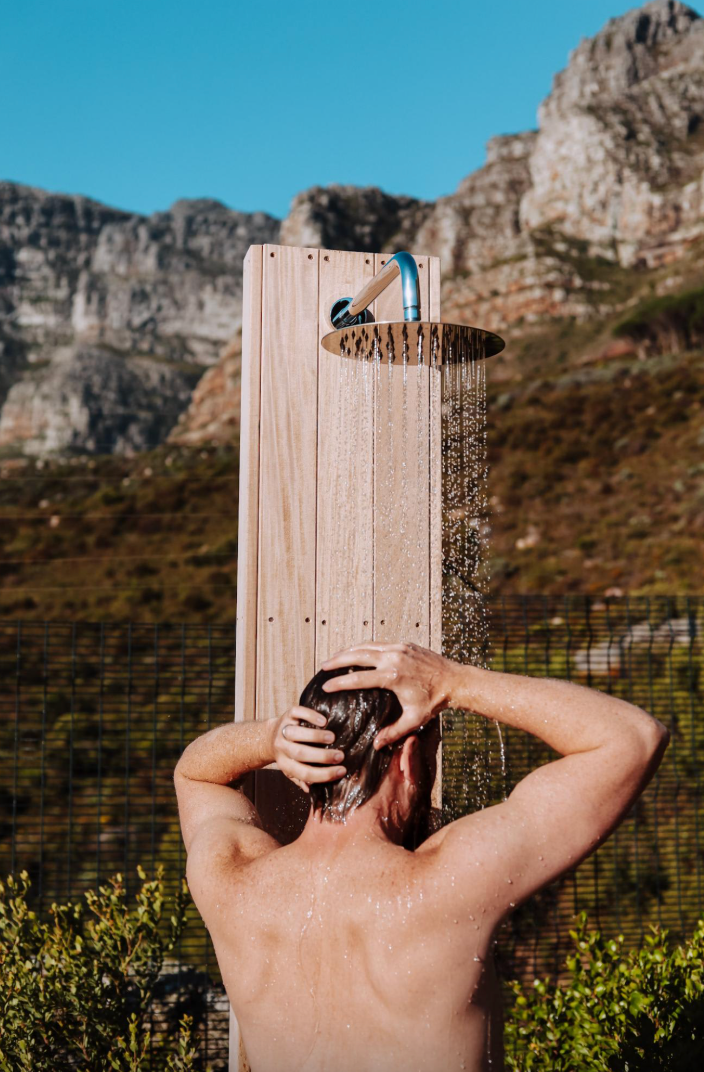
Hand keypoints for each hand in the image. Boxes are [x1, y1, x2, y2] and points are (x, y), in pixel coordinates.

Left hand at [271, 706, 345, 792]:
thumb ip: (301, 779)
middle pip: (300, 754)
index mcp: (285, 764)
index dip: (324, 774)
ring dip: (315, 736)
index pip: (304, 773)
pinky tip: (323, 721)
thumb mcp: (291, 770)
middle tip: (340, 756)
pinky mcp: (287, 715)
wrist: (268, 736)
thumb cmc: (287, 755)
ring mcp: (283, 730)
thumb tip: (311, 790)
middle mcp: (282, 748)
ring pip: (295, 734)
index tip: (342, 771)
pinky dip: (309, 716)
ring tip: (332, 737)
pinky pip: (296, 713)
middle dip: (322, 756)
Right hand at [321, 642, 458, 748]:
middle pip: (357, 655)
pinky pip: (379, 643)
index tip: (326, 686)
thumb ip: (393, 732)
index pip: (359, 678)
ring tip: (335, 658)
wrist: (455, 681)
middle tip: (323, 667)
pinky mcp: (404, 644)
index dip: (340, 682)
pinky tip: (357, 652)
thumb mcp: (414, 720)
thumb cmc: (435, 702)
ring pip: (367, 646)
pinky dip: (364, 647)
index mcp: (393, 676)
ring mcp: (399, 648)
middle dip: (338, 660)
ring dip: (349, 651)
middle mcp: (394, 658)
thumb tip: (376, 746)